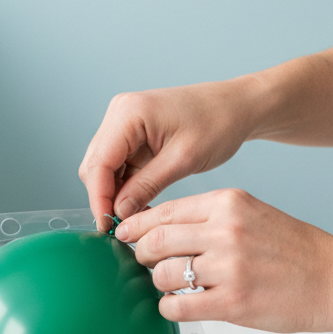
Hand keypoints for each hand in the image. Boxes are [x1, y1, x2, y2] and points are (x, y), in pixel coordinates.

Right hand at [79, 77, 265, 229]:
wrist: (237, 107)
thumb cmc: (218, 123)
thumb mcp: (183, 160)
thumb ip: (147, 186)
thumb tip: (119, 212)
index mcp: (129, 113)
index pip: (98, 163)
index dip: (99, 198)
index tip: (107, 226)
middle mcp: (120, 113)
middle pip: (95, 166)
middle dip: (105, 197)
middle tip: (122, 226)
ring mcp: (124, 123)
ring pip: (103, 168)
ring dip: (114, 193)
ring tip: (135, 216)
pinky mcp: (132, 134)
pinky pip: (118, 165)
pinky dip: (125, 186)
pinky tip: (139, 202)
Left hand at [115, 188, 332, 332]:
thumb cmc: (294, 250)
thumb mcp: (250, 214)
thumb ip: (207, 218)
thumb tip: (158, 226)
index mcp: (228, 203)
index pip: (163, 211)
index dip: (136, 225)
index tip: (124, 234)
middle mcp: (226, 230)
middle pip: (155, 241)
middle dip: (140, 254)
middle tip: (144, 263)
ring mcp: (228, 267)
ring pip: (160, 274)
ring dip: (158, 283)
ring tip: (172, 285)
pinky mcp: (232, 302)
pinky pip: (175, 306)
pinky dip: (169, 308)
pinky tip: (181, 305)